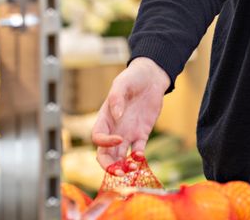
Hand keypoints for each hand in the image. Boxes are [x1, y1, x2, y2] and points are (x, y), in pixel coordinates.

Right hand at [90, 57, 169, 171]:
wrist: (151, 77)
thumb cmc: (133, 78)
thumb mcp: (122, 83)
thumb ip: (117, 98)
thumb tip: (116, 115)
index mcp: (105, 118)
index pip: (98, 138)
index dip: (105, 142)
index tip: (119, 139)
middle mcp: (114, 129)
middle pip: (105, 154)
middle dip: (109, 166)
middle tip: (120, 172)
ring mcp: (127, 133)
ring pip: (120, 157)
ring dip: (123, 166)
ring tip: (132, 168)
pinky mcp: (141, 134)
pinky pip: (137, 150)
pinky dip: (138, 157)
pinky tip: (141, 157)